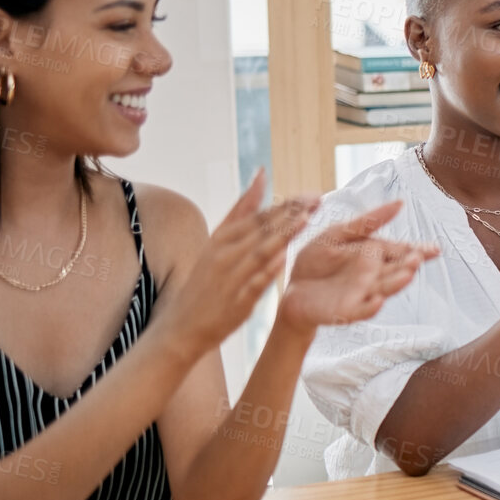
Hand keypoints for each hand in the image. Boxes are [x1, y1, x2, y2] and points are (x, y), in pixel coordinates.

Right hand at [156, 170, 316, 355]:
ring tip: (306, 219)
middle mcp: (223, 254)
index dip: (284, 205)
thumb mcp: (218, 241)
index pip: (256, 216)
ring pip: (259, 251)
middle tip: (316, 199)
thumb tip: (261, 175)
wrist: (183, 324)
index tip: (308, 195)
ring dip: (283, 234)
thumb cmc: (206, 281)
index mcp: (220, 238)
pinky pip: (254, 283)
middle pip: (260, 229)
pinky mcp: (236, 301)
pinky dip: (268, 269)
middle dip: (290, 213)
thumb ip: (241, 211)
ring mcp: (229, 277)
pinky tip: (283, 258)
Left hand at [279, 200, 438, 331]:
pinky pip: (362, 310)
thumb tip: (400, 203)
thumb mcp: (339, 233)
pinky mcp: (347, 311)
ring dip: (396, 283)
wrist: (292, 288)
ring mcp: (362, 294)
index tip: (435, 249)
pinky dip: (370, 307)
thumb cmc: (317, 261)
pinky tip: (377, 300)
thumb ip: (368, 221)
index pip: (401, 251)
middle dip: (409, 265)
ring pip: (385, 289)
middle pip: (396, 270)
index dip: (419, 251)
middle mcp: (374, 276)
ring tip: (408, 274)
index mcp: (374, 255)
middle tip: (417, 258)